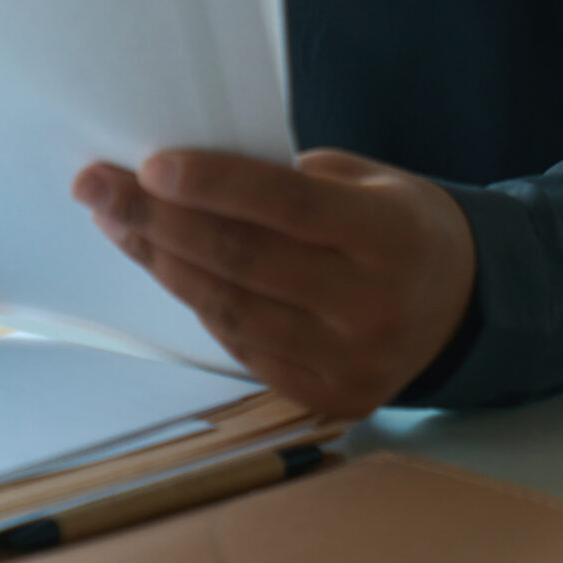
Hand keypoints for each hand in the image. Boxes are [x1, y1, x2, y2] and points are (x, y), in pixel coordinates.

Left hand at [72, 147, 475, 417]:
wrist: (466, 307)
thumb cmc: (401, 223)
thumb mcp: (370, 181)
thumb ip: (292, 180)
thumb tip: (189, 177)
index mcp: (389, 238)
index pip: (286, 207)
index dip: (214, 186)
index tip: (148, 165)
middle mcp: (371, 306)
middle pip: (243, 261)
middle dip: (157, 220)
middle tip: (95, 186)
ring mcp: (348, 361)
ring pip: (229, 309)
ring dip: (161, 262)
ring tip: (114, 221)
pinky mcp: (326, 396)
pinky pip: (240, 345)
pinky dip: (195, 302)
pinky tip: (162, 264)